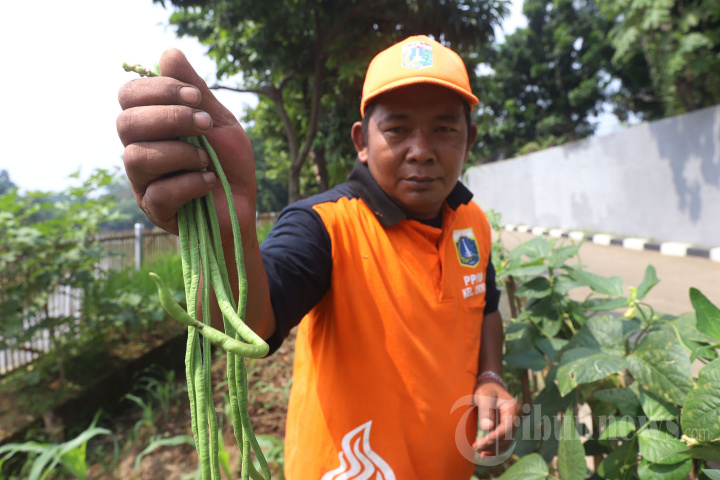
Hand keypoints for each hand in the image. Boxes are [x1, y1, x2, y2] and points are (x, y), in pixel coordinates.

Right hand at [116, 49, 255, 239]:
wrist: (244, 203)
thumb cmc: (229, 162)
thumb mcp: (218, 120)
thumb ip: (195, 90)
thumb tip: (168, 52)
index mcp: (151, 124)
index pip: (129, 95)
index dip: (160, 90)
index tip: (196, 97)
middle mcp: (139, 149)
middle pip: (126, 123)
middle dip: (170, 118)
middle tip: (205, 126)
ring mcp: (143, 181)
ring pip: (137, 157)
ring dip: (180, 153)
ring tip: (207, 160)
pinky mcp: (155, 209)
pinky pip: (159, 192)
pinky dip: (190, 183)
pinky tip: (209, 181)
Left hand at [472, 379, 518, 456]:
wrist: (488, 386)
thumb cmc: (485, 389)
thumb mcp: (483, 396)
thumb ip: (485, 410)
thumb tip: (488, 428)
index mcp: (512, 407)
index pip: (508, 426)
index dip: (497, 436)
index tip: (484, 441)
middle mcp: (515, 417)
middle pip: (508, 436)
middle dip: (493, 444)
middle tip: (476, 447)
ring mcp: (512, 423)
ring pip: (506, 442)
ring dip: (493, 449)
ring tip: (478, 451)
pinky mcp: (506, 428)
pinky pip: (503, 441)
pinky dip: (495, 448)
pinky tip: (484, 453)